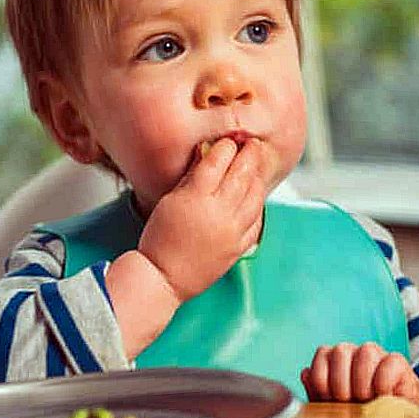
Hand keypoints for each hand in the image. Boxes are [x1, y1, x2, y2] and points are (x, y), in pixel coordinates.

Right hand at [137, 137, 272, 303]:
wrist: (164, 277)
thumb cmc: (159, 240)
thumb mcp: (169, 201)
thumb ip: (190, 178)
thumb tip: (205, 155)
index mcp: (197, 197)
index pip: (218, 161)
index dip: (226, 146)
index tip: (229, 139)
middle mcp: (219, 212)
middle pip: (242, 173)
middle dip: (249, 154)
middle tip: (252, 144)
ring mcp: (232, 230)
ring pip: (255, 195)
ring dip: (257, 176)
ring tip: (256, 166)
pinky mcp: (239, 247)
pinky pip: (258, 220)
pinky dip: (259, 204)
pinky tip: (256, 196)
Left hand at [301, 342, 418, 405]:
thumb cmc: (358, 417)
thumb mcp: (332, 410)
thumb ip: (316, 393)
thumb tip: (306, 373)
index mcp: (335, 360)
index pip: (322, 354)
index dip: (323, 381)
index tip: (330, 401)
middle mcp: (355, 353)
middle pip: (340, 350)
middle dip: (341, 384)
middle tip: (348, 403)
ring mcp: (378, 355)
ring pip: (366, 351)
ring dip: (363, 383)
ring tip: (366, 402)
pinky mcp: (399, 364)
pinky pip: (390, 363)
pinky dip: (383, 384)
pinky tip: (384, 398)